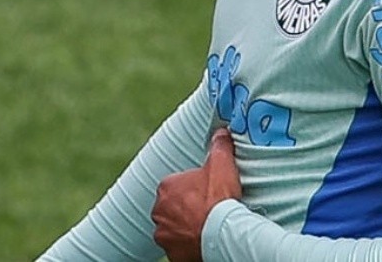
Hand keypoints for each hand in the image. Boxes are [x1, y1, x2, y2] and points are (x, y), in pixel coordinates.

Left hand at [152, 128, 242, 261]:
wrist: (220, 235)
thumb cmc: (218, 199)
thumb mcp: (222, 165)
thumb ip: (220, 146)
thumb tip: (221, 132)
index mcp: (167, 186)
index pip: (178, 184)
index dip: (195, 187)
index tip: (208, 191)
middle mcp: (159, 210)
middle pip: (174, 206)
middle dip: (187, 207)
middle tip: (208, 208)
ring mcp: (163, 233)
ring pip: (174, 226)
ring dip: (186, 226)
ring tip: (206, 225)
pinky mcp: (171, 253)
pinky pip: (178, 245)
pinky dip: (188, 243)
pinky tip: (203, 238)